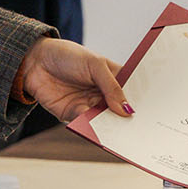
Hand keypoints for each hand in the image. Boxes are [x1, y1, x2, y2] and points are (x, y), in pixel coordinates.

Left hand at [17, 36, 131, 123]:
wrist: (34, 60)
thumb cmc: (67, 55)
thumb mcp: (95, 65)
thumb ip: (111, 86)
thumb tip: (127, 110)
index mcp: (113, 78)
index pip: (131, 92)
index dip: (141, 102)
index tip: (153, 113)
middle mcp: (103, 94)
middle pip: (119, 110)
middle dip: (128, 119)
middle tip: (139, 129)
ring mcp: (89, 105)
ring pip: (105, 120)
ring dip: (112, 126)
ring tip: (122, 133)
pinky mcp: (73, 115)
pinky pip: (86, 124)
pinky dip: (93, 128)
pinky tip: (101, 131)